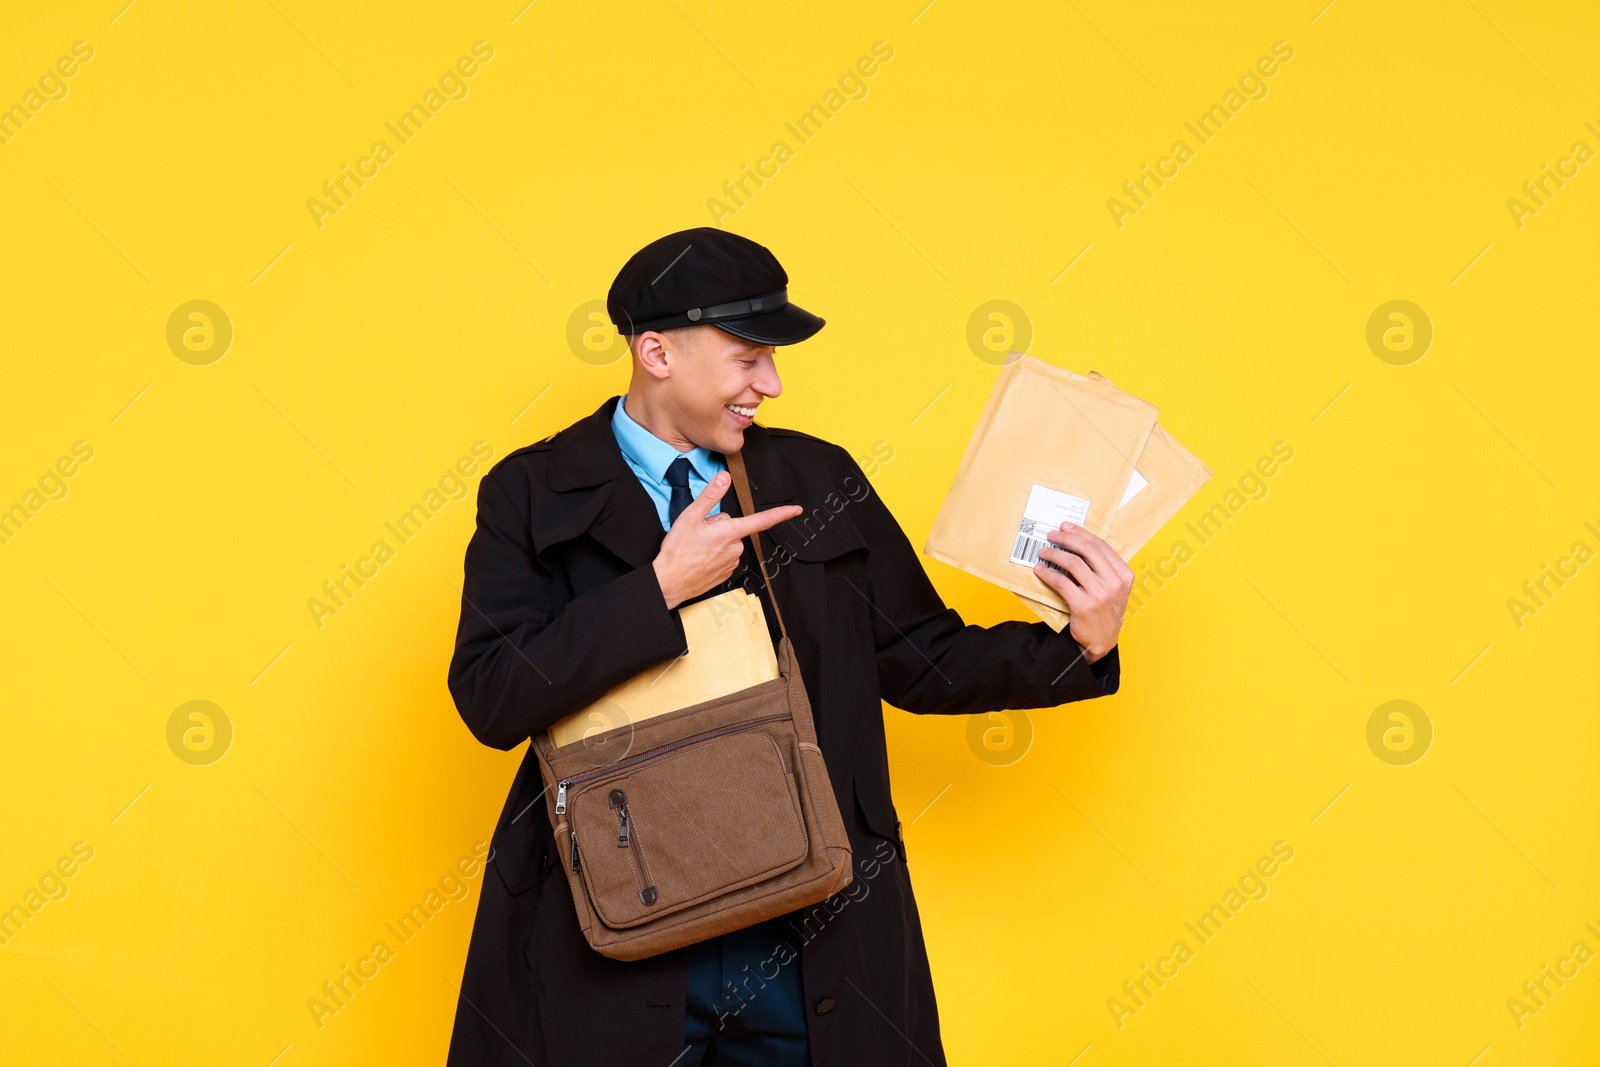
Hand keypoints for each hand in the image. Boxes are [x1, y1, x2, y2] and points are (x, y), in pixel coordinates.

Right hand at [652, 471, 803, 608]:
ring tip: (696, 547)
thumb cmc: (678, 550)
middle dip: (719, 526)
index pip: (761, 520)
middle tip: (699, 534)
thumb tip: (724, 478)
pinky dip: (714, 554)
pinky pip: (725, 556)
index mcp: (729, 532)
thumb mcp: (690, 517)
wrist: (669, 581)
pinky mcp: (725, 573)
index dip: (781, 514)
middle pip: (734, 527)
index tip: (796, 510)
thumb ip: (710, 495)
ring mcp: (731, 562)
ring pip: (728, 542)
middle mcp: (735, 548)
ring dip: (715, 541)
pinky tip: (700, 557)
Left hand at [1032, 521, 1132, 660]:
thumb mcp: (1114, 589)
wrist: (1100, 642)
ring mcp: (1100, 595)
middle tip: (1052, 535)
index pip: (1101, 545)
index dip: (1081, 533)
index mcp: (1124, 575)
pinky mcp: (1084, 606)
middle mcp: (1115, 583)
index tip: (1065, 526)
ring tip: (1043, 552)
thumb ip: (1103, 569)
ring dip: (1054, 554)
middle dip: (1066, 538)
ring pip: (1073, 563)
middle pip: (1087, 550)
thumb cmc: (1104, 613)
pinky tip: (1040, 570)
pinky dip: (1048, 573)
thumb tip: (1078, 545)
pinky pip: (1061, 582)